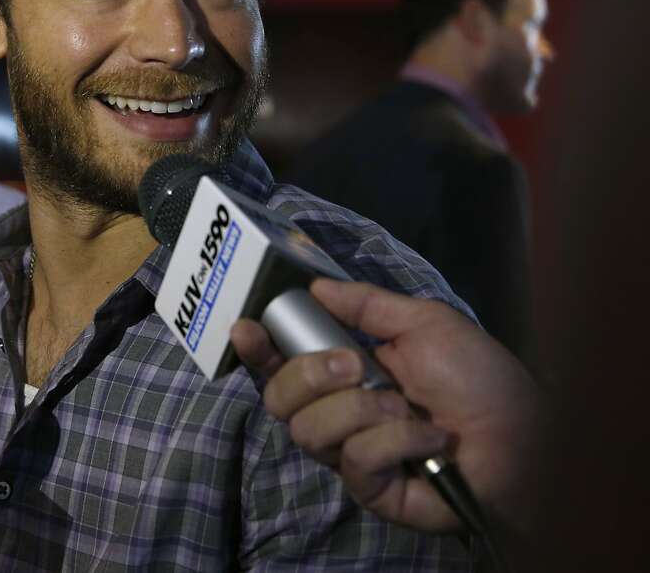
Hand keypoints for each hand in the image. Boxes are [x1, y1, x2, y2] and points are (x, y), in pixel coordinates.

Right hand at [231, 278, 540, 537]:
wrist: (527, 436)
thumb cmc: (481, 378)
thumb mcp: (424, 323)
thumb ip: (366, 304)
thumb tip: (316, 284)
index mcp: (345, 373)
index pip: (282, 364)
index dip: (257, 349)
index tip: (246, 328)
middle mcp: (339, 414)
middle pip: (279, 399)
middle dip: (310, 374)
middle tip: (354, 366)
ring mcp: (352, 455)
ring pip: (309, 430)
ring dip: (362, 410)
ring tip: (408, 408)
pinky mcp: (371, 490)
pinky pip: (354, 460)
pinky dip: (395, 440)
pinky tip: (430, 439)